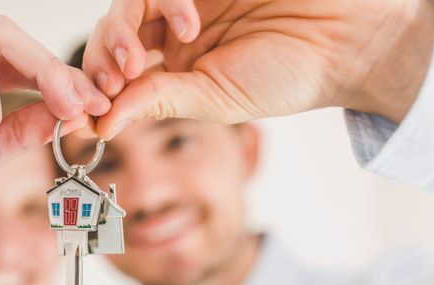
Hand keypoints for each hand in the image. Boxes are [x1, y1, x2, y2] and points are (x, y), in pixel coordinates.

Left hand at [84, 0, 433, 137]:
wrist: (346, 40)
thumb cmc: (288, 76)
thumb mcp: (215, 99)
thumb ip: (158, 102)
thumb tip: (100, 125)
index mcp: (175, 68)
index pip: (117, 73)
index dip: (95, 88)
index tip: (87, 112)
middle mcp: (174, 32)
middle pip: (112, 34)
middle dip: (101, 60)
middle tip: (113, 82)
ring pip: (128, 4)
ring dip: (122, 32)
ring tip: (138, 61)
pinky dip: (164, 1)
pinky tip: (189, 24)